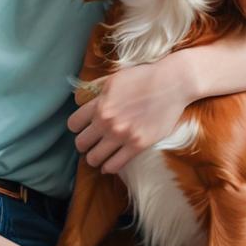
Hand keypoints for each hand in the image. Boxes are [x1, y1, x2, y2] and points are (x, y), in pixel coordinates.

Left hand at [66, 59, 194, 174]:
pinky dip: (109, 167)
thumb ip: (96, 91)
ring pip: (93, 158)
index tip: (84, 128)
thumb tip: (80, 99)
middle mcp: (107, 121)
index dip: (77, 127)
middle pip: (80, 143)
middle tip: (92, 143)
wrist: (172, 83)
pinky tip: (109, 164)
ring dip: (94, 157)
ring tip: (100, 154)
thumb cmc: (144, 77)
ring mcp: (122, 135)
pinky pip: (114, 166)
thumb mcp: (114, 79)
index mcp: (99, 104)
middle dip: (84, 144)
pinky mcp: (138, 145)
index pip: (73, 124)